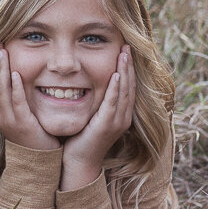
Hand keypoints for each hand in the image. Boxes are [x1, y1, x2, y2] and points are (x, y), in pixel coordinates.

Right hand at [0, 48, 59, 151]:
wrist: (40, 158)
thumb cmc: (33, 132)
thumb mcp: (20, 112)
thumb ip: (15, 95)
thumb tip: (16, 73)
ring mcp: (7, 119)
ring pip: (1, 89)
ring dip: (2, 69)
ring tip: (4, 51)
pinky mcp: (21, 123)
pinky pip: (16, 101)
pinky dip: (15, 87)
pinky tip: (17, 73)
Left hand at [59, 45, 134, 190]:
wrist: (78, 162)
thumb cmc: (80, 140)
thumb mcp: (90, 116)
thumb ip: (93, 101)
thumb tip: (86, 83)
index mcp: (120, 115)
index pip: (127, 87)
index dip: (128, 68)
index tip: (125, 51)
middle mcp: (123, 118)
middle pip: (129, 86)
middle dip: (129, 65)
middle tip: (127, 45)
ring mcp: (117, 122)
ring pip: (124, 91)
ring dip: (125, 71)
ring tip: (124, 53)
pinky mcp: (107, 125)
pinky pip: (113, 102)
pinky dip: (116, 87)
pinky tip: (116, 74)